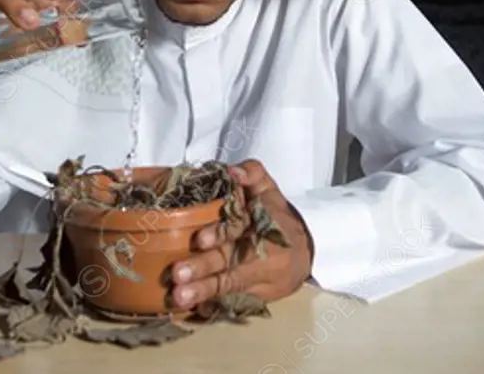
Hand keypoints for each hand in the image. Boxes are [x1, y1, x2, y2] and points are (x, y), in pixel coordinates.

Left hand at [169, 159, 314, 309]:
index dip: (218, 234)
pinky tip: (196, 312)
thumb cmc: (277, 216)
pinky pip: (231, 303)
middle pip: (225, 260)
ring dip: (202, 291)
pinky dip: (214, 308)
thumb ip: (252, 173)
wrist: (305, 251)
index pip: (235, 229)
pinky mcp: (249, 295)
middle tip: (178, 274)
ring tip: (180, 297)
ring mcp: (250, 276)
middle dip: (202, 268)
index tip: (200, 240)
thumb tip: (232, 171)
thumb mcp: (268, 188)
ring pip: (225, 284)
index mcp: (255, 225)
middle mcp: (251, 252)